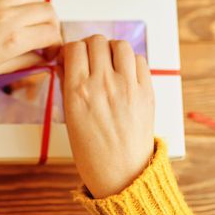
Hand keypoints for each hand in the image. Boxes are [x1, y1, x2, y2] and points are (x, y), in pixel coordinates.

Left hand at [0, 0, 61, 83]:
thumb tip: (42, 59)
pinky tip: (8, 14)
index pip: (51, 33)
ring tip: (28, 23)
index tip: (51, 51)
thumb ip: (24, 61)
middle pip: (47, 10)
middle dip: (52, 25)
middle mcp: (5, 16)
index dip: (57, 44)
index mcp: (12, 39)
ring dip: (36, 9)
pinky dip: (14, 1)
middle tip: (45, 36)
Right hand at [61, 35, 154, 197]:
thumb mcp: (70, 118)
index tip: (73, 56)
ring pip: (120, 45)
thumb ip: (68, 86)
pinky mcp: (147, 90)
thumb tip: (67, 64)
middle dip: (90, 47)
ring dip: (112, 49)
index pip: (74, 48)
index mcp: (79, 92)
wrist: (123, 173)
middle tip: (90, 58)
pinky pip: (140, 60)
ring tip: (109, 62)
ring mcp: (128, 86)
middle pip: (96, 41)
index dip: (71, 49)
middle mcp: (103, 84)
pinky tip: (125, 73)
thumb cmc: (93, 153)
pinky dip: (131, 61)